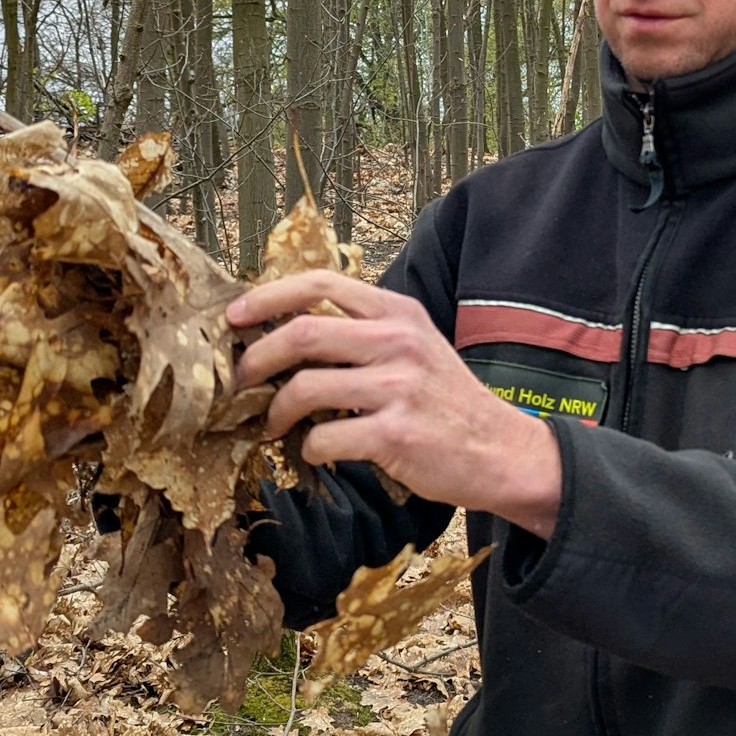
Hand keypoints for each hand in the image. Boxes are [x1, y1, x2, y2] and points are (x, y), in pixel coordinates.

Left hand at [226, 270, 562, 537]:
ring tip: (274, 425)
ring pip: (305, 389)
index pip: (320, 283)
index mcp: (397, 312)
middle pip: (301, 333)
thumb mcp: (414, 346)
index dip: (267, 296)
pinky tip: (316, 452)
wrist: (500, 450)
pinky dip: (309, 449)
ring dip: (276, 412)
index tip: (234, 316)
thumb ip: (362, 332)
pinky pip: (324, 438)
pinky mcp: (395, 433)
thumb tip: (286, 333)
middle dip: (256, 358)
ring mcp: (397, 386)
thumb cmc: (446, 401)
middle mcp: (397, 340)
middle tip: (241, 381)